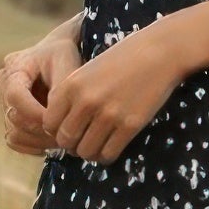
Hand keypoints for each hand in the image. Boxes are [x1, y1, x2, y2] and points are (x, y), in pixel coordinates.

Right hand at [0, 21, 83, 155]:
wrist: (57, 54)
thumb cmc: (63, 55)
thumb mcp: (66, 62)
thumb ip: (60, 87)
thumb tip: (51, 116)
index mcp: (14, 69)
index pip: (15, 96)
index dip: (35, 113)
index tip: (59, 120)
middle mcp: (3, 86)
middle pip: (14, 119)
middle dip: (42, 131)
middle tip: (67, 135)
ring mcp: (4, 103)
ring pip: (14, 133)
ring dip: (39, 141)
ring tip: (62, 140)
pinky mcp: (9, 118)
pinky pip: (15, 140)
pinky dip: (32, 146)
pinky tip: (51, 143)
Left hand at [40, 18, 188, 163]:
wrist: (159, 52)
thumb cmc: (122, 59)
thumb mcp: (87, 71)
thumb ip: (70, 95)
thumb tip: (60, 128)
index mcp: (70, 85)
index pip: (49, 123)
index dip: (56, 131)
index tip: (69, 130)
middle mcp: (86, 102)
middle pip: (65, 140)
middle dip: (72, 145)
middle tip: (83, 141)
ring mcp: (108, 115)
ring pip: (86, 152)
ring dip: (90, 153)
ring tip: (98, 145)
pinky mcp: (129, 125)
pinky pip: (108, 154)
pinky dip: (107, 156)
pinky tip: (112, 146)